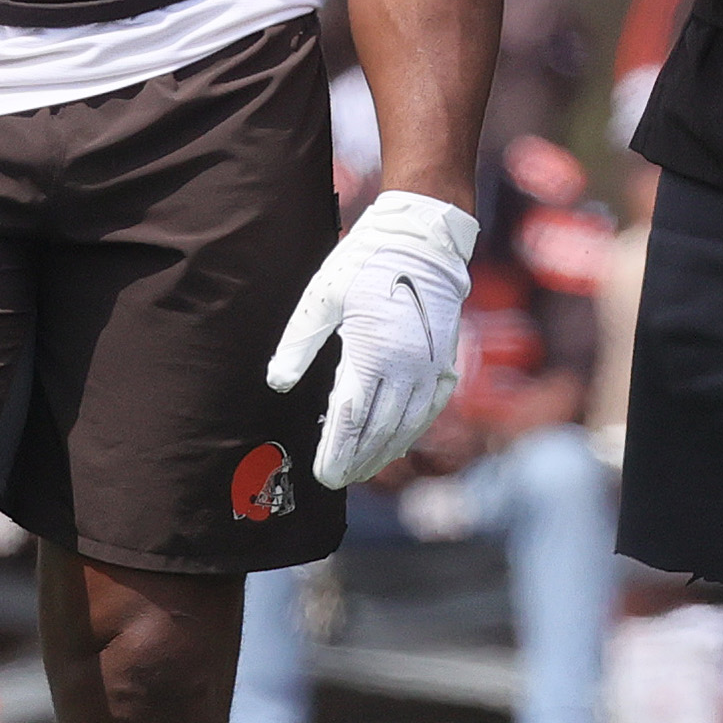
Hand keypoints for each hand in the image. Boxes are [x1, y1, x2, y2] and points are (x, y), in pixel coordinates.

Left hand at [264, 189, 476, 488]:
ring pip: (406, 426)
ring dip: (382, 453)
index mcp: (373, 355)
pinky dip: (411, 433)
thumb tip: (277, 382)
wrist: (423, 242)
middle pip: (379, 430)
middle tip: (335, 480)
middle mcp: (406, 369)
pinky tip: (396, 445)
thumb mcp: (322, 297)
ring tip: (361, 470)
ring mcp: (430, 369)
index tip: (322, 474)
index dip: (336, 451)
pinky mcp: (445, 364)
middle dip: (356, 459)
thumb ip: (298, 343)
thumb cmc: (365, 265)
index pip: (350, 418)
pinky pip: (428, 412)